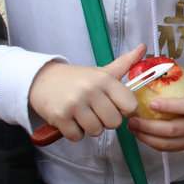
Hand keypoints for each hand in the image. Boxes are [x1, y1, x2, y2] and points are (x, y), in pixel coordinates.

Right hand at [28, 44, 145, 140]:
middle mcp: (90, 90)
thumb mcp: (102, 71)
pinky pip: (77, 136)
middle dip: (107, 120)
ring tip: (83, 114)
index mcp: (104, 79)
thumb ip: (125, 63)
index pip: (131, 105)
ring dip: (90, 127)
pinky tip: (71, 119)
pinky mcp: (60, 117)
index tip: (116, 106)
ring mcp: (74, 104)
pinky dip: (74, 132)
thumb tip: (143, 47)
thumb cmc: (77, 79)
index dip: (125, 110)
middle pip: (114, 122)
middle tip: (96, 111)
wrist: (41, 80)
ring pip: (96, 131)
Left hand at [127, 67, 183, 150]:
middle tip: (133, 119)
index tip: (151, 103)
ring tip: (133, 128)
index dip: (169, 106)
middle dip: (149, 127)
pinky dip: (154, 143)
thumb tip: (150, 66)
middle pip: (174, 129)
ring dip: (148, 137)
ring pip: (170, 143)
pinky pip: (171, 149)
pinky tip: (143, 136)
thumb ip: (176, 74)